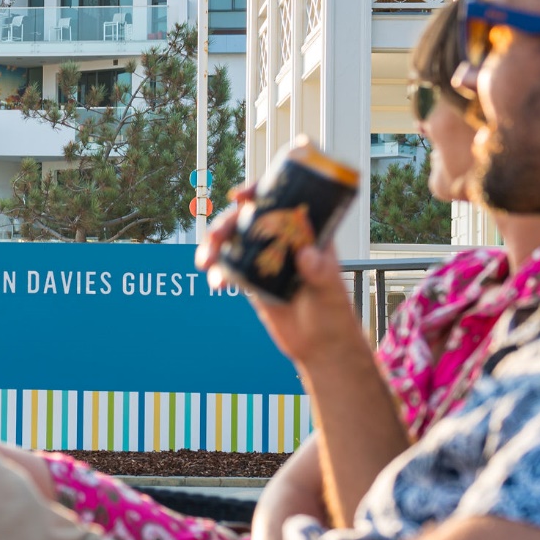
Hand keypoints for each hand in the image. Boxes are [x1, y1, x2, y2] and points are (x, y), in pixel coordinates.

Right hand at [194, 186, 365, 367]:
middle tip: (216, 237)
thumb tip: (304, 253)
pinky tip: (217, 284)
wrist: (319, 346)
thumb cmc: (333, 313)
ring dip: (213, 247)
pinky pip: (227, 270)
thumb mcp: (330, 290)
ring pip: (231, 243)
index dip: (258, 193)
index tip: (240, 197)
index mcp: (304, 233)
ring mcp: (263, 260)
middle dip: (225, 224)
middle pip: (246, 220)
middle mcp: (280, 241)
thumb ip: (319, 271)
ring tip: (205, 263)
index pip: (280, 202)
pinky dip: (217, 273)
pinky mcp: (250, 281)